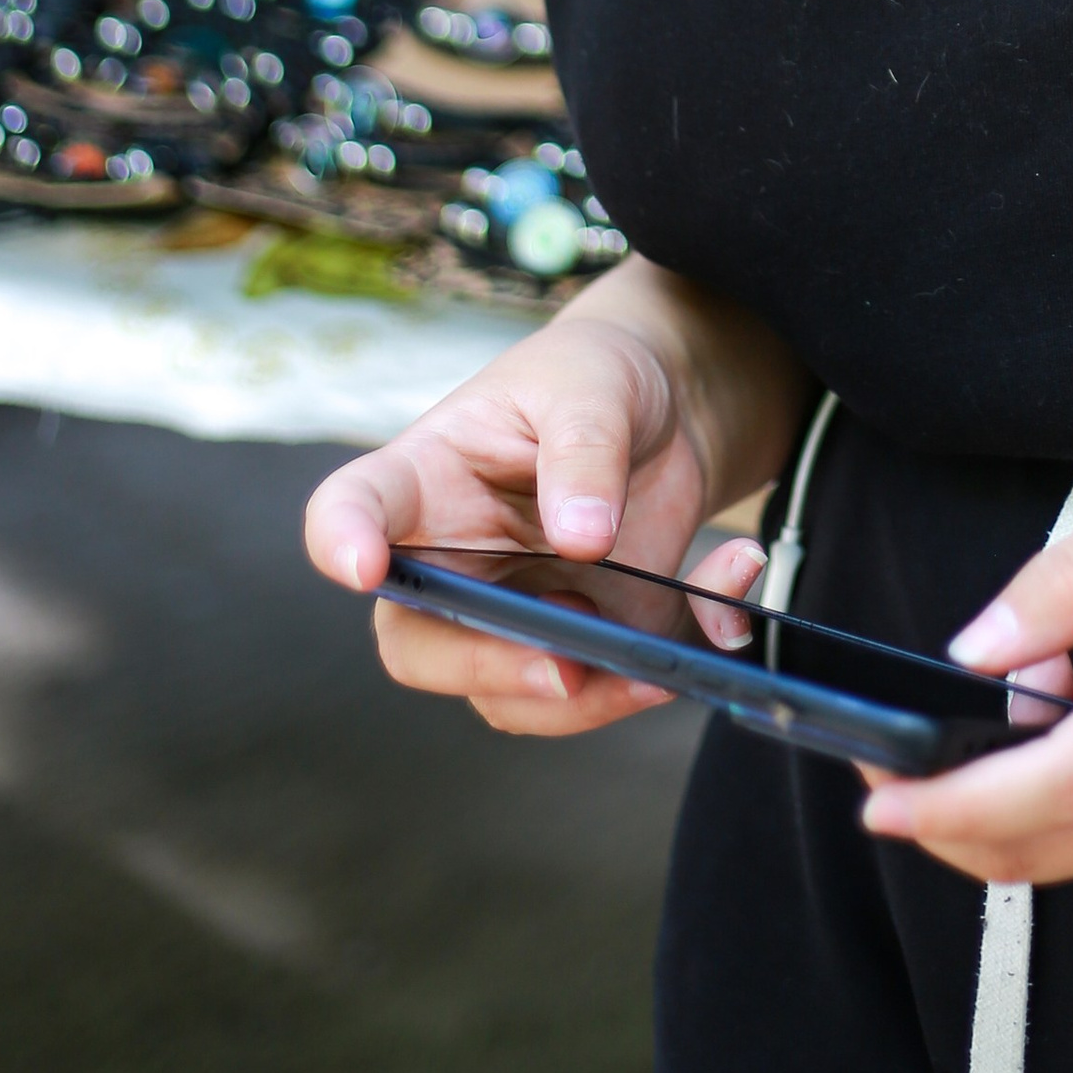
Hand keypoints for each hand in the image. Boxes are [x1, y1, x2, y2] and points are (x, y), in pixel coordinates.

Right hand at [303, 258, 807, 740]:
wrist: (667, 404)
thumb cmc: (597, 379)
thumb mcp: (593, 384)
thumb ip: (583, 449)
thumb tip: (580, 537)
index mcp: (427, 478)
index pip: (353, 508)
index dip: (341, 542)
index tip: (360, 564)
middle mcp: (454, 561)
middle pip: (418, 644)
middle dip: (484, 666)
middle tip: (562, 663)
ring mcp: (516, 611)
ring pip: (516, 694)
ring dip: (599, 689)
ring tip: (679, 632)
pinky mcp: (586, 639)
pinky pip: (610, 684)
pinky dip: (677, 657)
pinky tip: (731, 579)